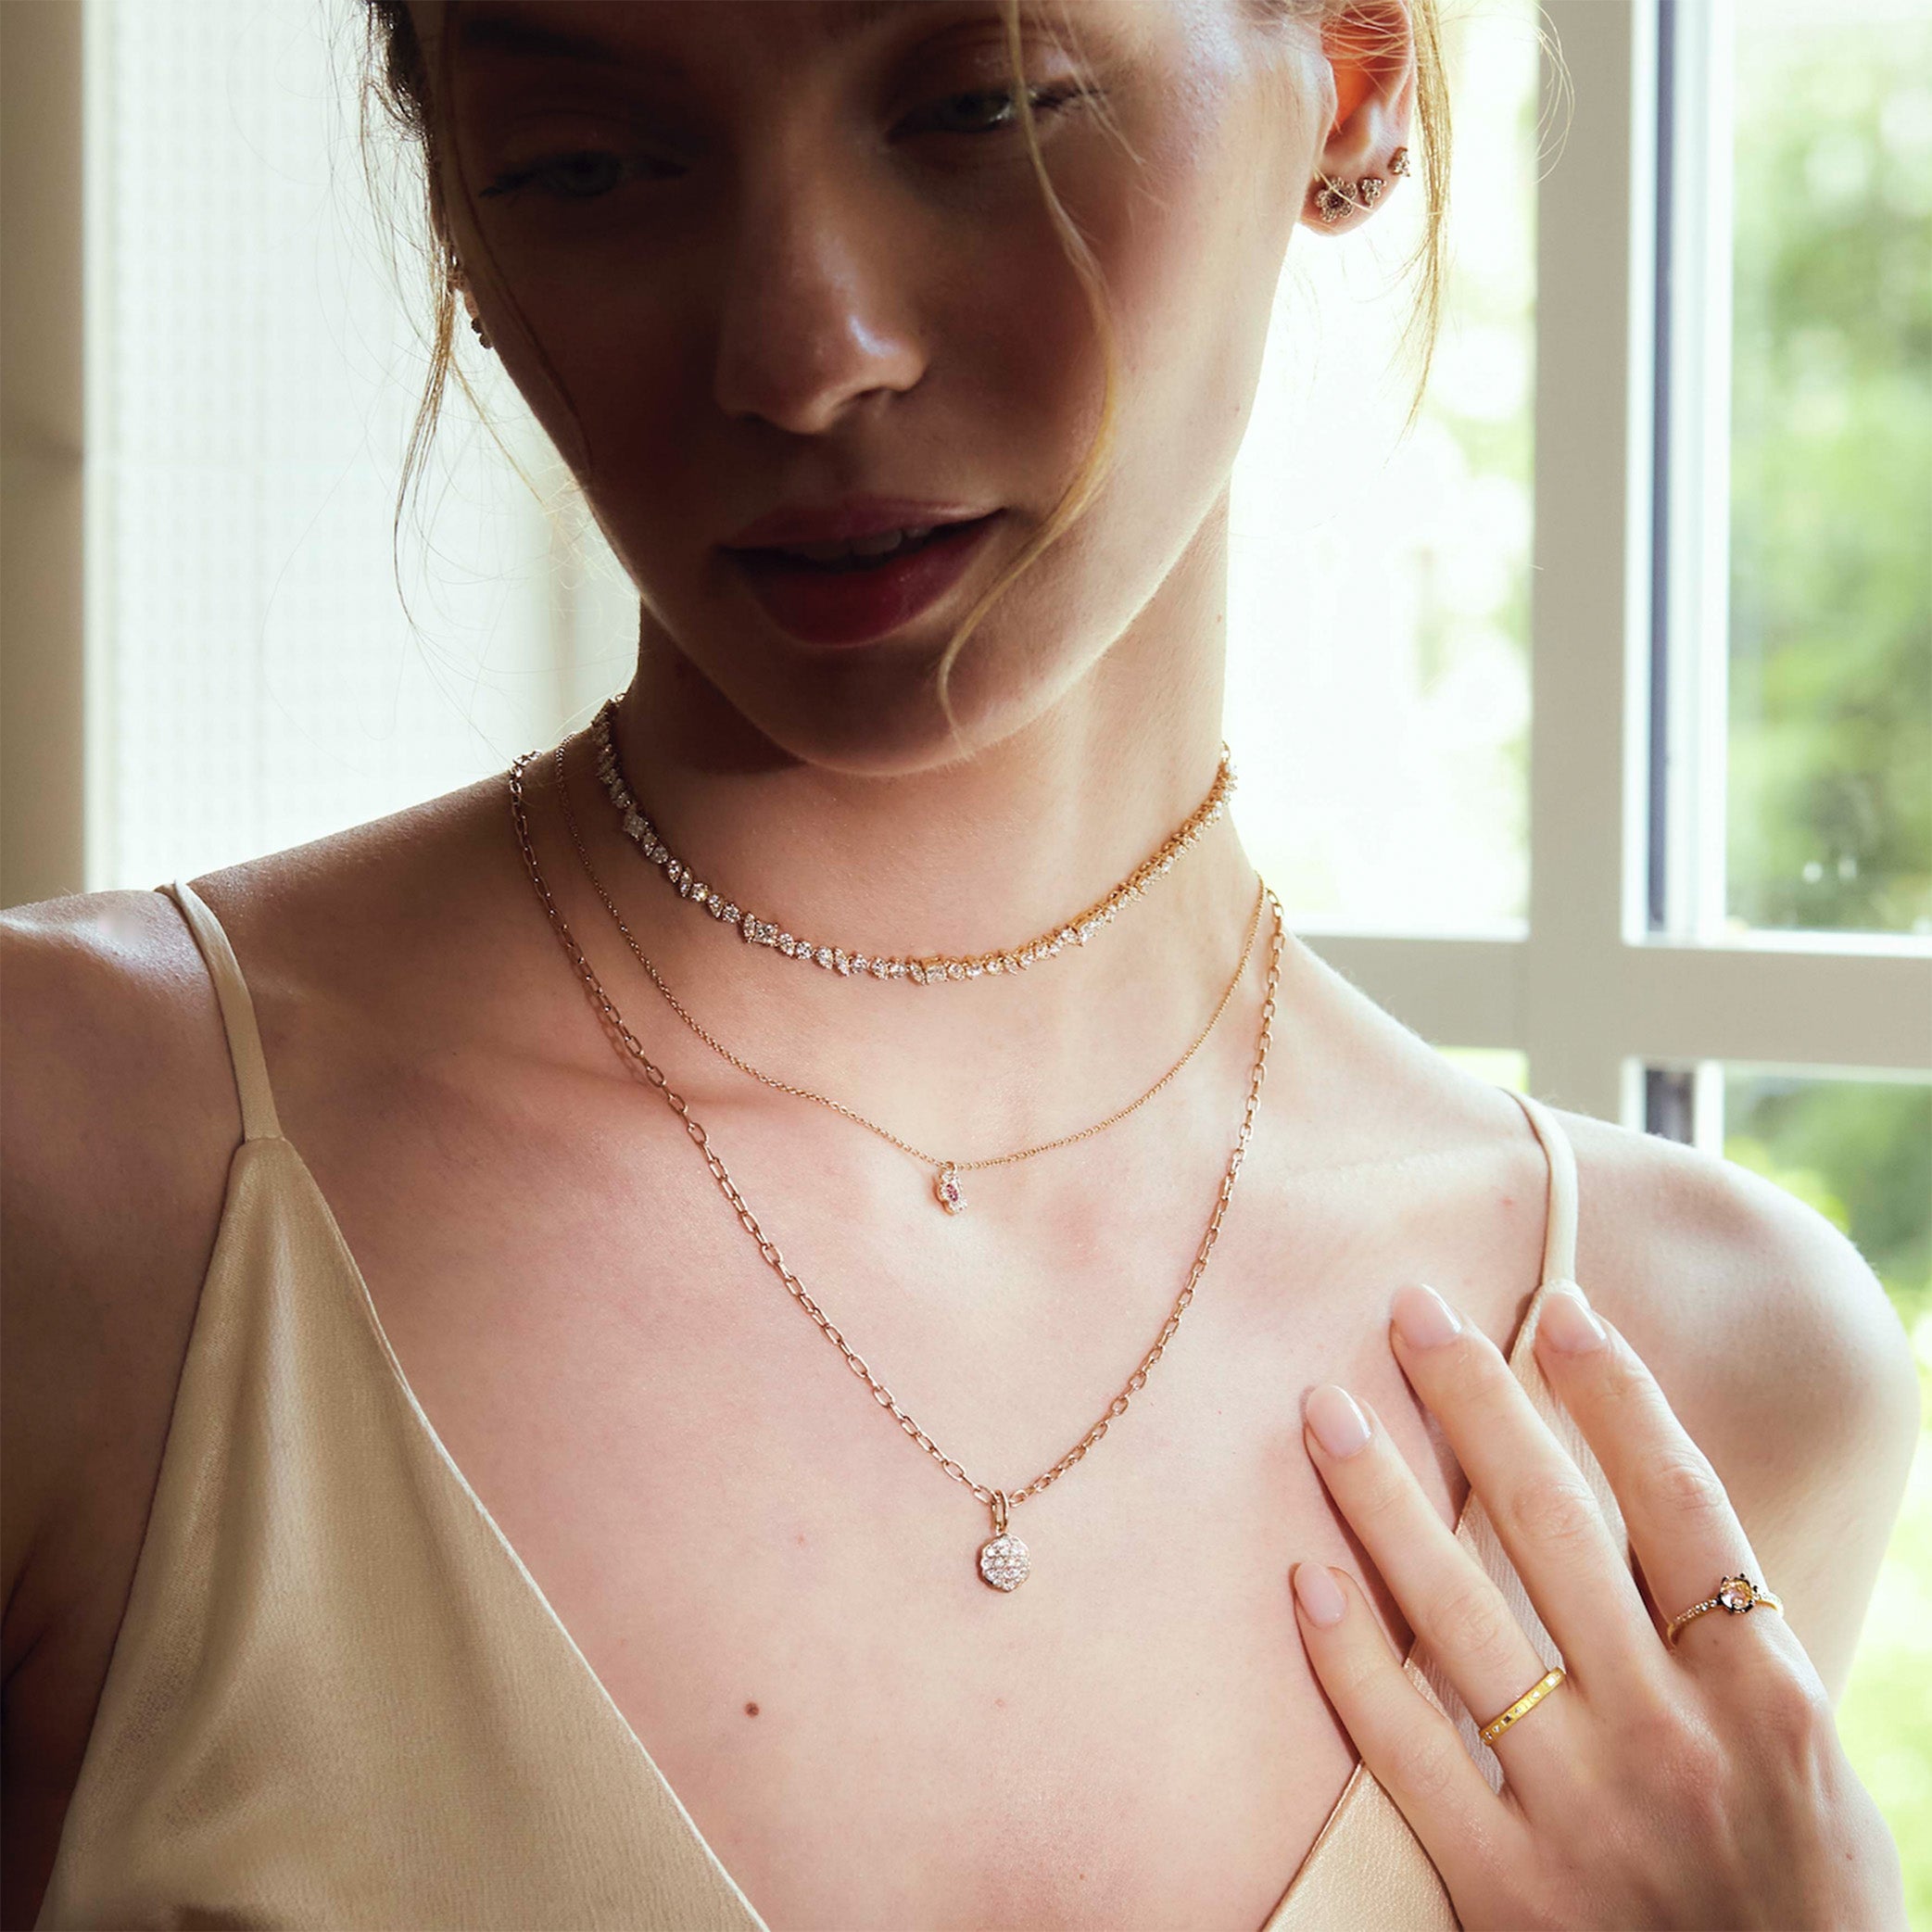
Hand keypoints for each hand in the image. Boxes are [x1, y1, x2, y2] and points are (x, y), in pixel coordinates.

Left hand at [1290, 1280, 1905, 1929]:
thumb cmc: (1804, 1898)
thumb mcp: (1805, 1757)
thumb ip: (1730, 1638)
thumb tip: (1645, 1499)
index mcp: (1765, 1695)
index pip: (1680, 1505)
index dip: (1616, 1396)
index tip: (1555, 1306)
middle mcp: (1674, 1736)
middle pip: (1552, 1527)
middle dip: (1476, 1402)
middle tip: (1409, 1309)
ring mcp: (1587, 1812)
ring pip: (1461, 1617)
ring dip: (1384, 1499)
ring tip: (1323, 1409)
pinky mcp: (1510, 1890)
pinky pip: (1409, 1749)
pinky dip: (1352, 1659)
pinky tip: (1305, 1575)